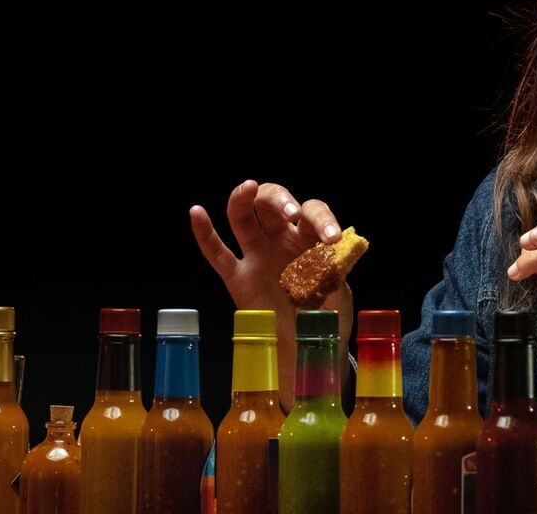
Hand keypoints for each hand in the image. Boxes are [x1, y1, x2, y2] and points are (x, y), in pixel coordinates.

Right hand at [189, 180, 353, 354]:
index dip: (321, 219)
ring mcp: (257, 257)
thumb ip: (336, 269)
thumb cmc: (325, 319)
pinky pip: (217, 253)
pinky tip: (197, 212)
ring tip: (249, 187)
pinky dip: (205, 233)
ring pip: (243, 218)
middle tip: (292, 212)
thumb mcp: (339, 292)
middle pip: (272, 204)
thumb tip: (336, 249)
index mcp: (309, 240)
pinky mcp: (238, 278)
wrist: (307, 349)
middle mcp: (280, 241)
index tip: (330, 238)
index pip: (312, 213)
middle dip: (280, 200)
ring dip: (244, 199)